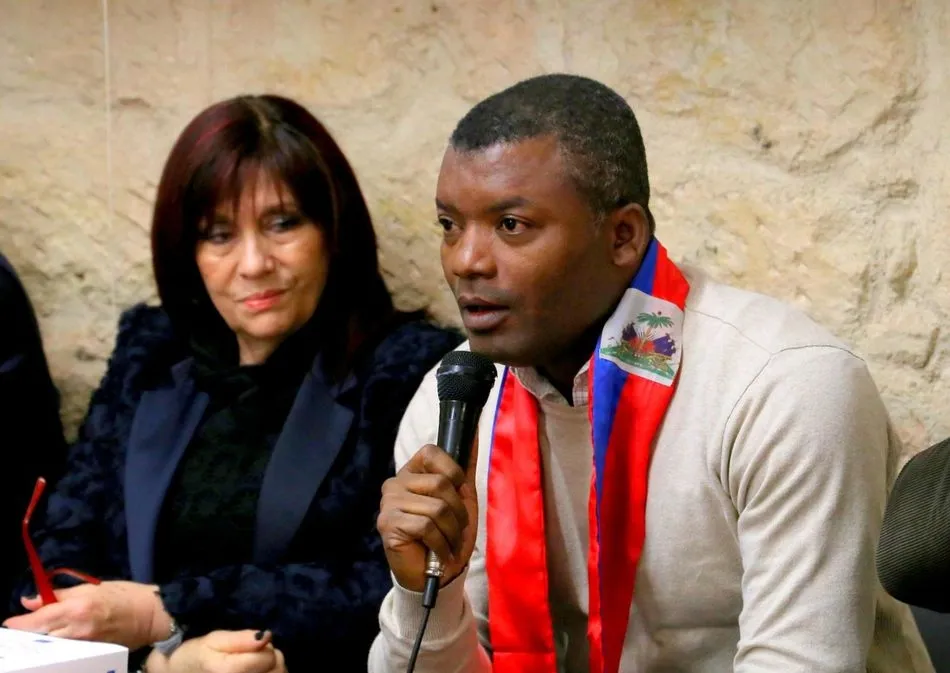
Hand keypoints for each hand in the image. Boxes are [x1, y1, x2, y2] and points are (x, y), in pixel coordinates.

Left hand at [3, 580, 170, 648]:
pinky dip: (55, 647)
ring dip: (39, 642)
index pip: (38, 619)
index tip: (9, 623)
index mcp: (76, 607)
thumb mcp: (92, 587)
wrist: (151, 615)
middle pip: (40, 637)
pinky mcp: (91, 653)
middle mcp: (77, 629)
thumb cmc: (124, 594)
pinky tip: (52, 644)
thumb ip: (59, 594)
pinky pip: (65, 652)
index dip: (19, 622)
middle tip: (18, 631)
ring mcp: (84, 645)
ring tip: (32, 638)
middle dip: (26, 635)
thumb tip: (30, 600)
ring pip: (50, 647)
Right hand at [148, 630, 285, 672]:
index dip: (265, 647)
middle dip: (272, 659)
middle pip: (278, 671)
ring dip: (273, 670)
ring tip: (256, 667)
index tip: (254, 645)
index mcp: (229, 672)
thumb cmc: (194, 657)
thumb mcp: (213, 641)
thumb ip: (241, 639)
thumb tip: (267, 635)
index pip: (270, 657)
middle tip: (257, 655)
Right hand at [377, 441, 478, 591]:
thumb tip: (474, 432)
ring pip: (436, 508)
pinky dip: (441, 544)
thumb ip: (465, 466)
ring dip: (451, 532)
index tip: (457, 492)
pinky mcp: (388, 524)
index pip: (431, 452)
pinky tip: (438, 552)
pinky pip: (426, 527)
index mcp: (412, 472)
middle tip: (455, 529)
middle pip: (440, 484)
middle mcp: (395, 483)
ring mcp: (388, 503)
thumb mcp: (463, 498)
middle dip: (458, 511)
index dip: (452, 471)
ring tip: (448, 543)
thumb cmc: (448, 533)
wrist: (438, 574)